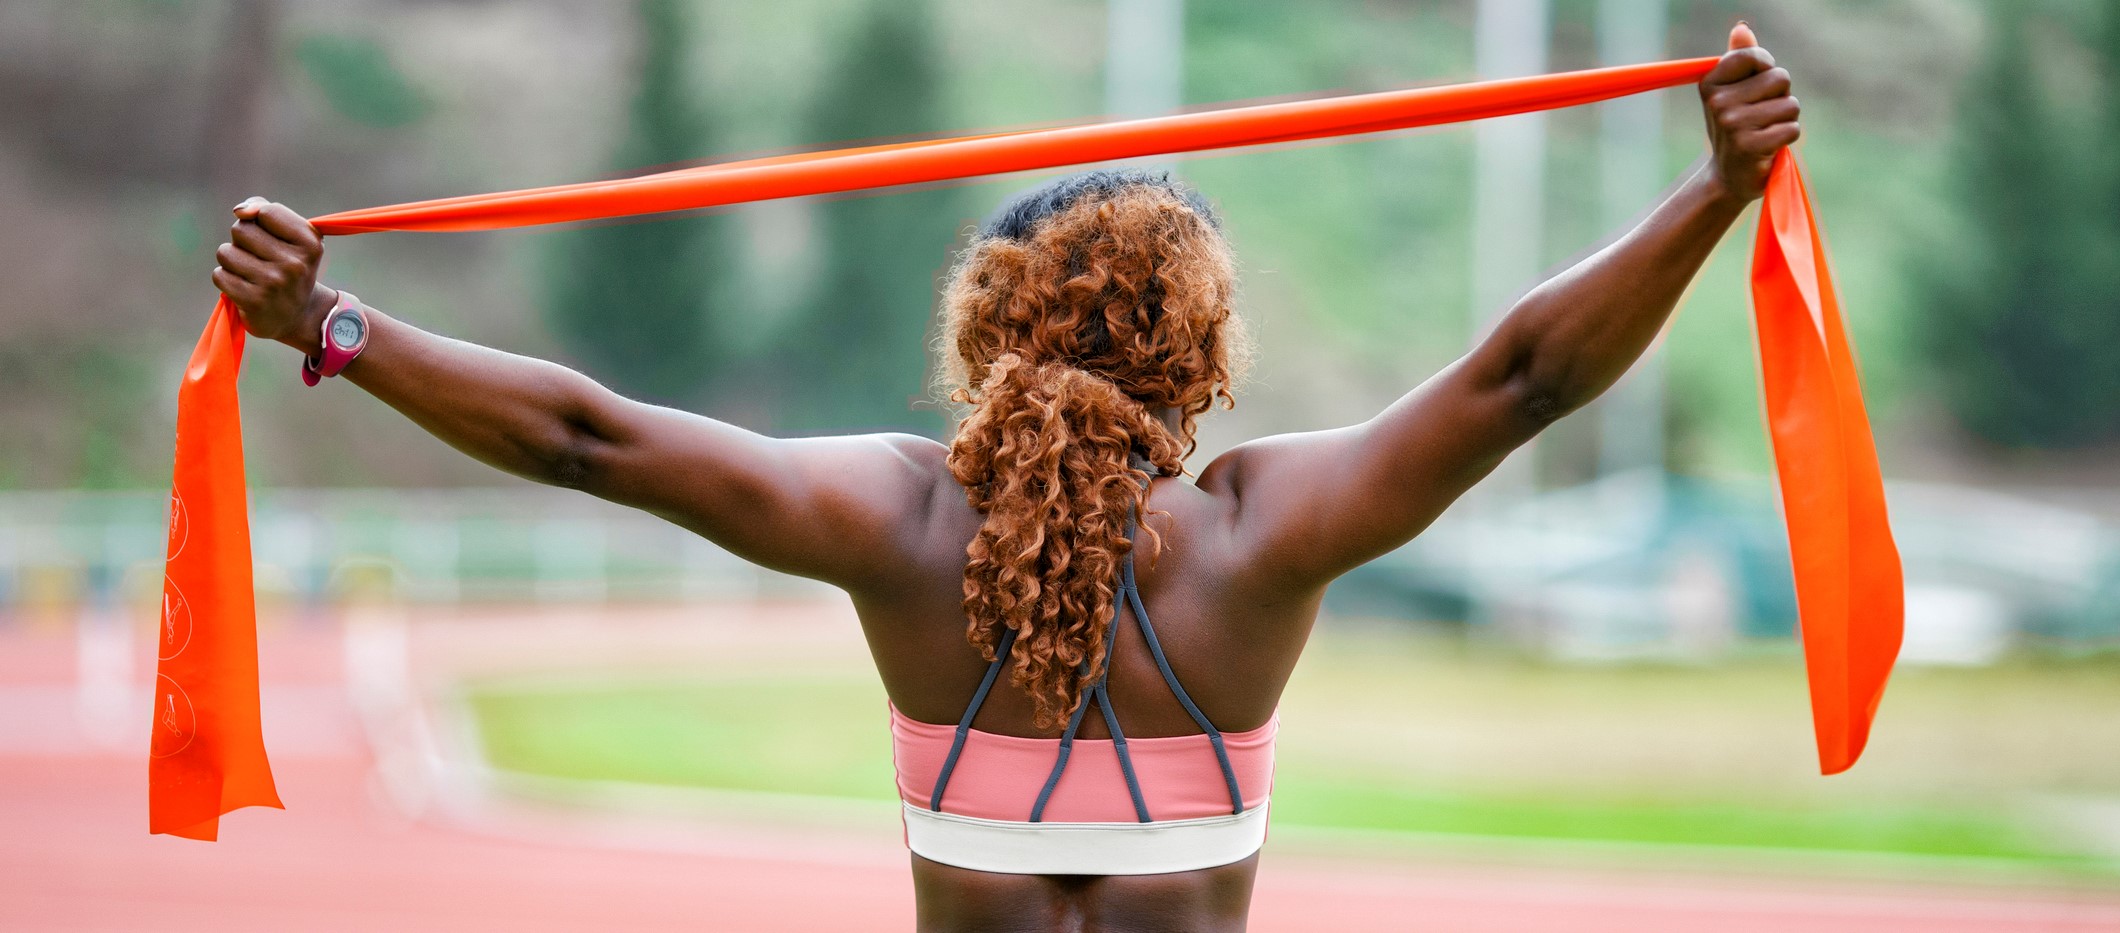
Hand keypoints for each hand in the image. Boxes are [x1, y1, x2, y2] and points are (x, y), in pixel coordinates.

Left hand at [211, 197, 334, 353]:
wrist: (297, 315)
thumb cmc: (288, 266)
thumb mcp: (290, 236)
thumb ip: (266, 210)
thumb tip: (240, 210)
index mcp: (310, 243)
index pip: (266, 212)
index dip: (259, 220)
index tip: (268, 235)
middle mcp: (295, 263)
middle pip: (241, 229)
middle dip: (242, 241)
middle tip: (259, 258)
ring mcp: (274, 283)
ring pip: (226, 252)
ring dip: (232, 261)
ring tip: (250, 273)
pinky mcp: (254, 302)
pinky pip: (219, 275)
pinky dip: (226, 280)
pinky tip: (243, 288)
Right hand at [1697, 23, 1799, 203]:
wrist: (1728, 177)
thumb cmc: (1736, 128)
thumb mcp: (1733, 92)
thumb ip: (1739, 59)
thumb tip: (1741, 29)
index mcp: (1710, 83)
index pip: (1756, 57)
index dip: (1768, 69)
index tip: (1758, 88)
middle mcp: (1718, 102)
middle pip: (1780, 78)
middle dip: (1780, 96)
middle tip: (1761, 116)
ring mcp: (1732, 123)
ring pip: (1790, 105)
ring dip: (1786, 119)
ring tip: (1766, 131)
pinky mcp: (1750, 145)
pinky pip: (1792, 128)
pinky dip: (1787, 138)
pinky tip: (1769, 147)